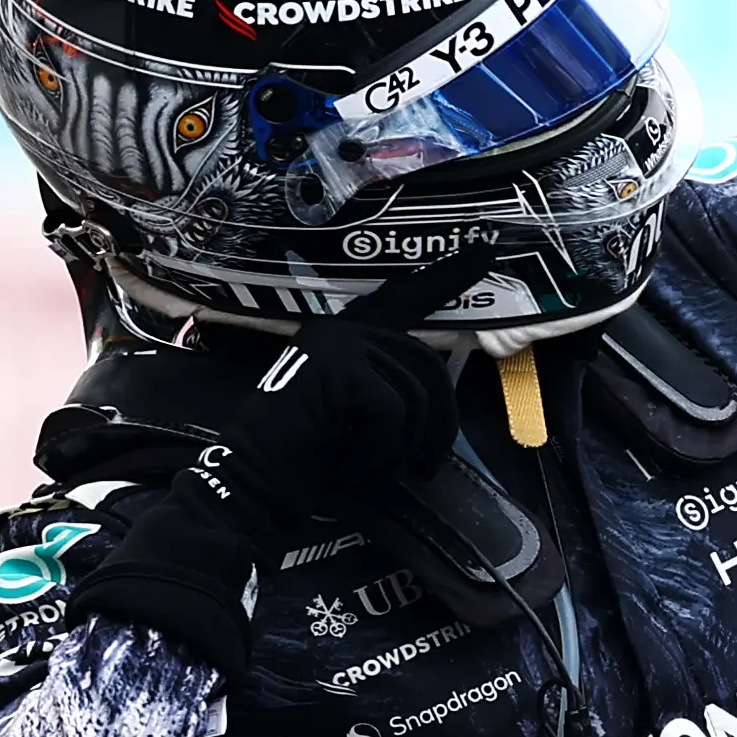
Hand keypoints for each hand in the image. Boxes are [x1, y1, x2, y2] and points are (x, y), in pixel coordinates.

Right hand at [65, 244, 495, 676]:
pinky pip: (393, 413)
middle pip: (428, 367)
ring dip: (397, 449)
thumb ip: (392, 393)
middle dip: (438, 425)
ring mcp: (339, 344)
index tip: (486, 251)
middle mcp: (342, 329)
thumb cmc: (304, 462)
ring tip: (361, 466)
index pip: (406, 298)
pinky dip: (377, 454)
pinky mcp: (338, 368)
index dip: (446, 278)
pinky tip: (346, 465)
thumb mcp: (359, 420)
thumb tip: (440, 398)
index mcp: (347, 336)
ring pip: (416, 396)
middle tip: (424, 469)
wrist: (250, 485)